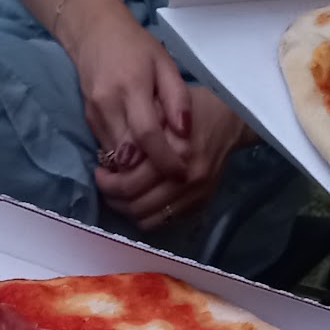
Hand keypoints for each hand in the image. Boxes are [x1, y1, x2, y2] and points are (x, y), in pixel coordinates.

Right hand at [60, 0, 192, 179]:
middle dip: (150, 171)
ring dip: (136, 167)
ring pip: (116, 156)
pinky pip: (108, 149)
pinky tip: (140, 152)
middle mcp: (108, 104)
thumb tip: (186, 132)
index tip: (181, 172)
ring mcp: (95, 114)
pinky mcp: (89, 121)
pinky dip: (125, 156)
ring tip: (158, 166)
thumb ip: (177, 97)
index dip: (164, 158)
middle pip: (129, 153)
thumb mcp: (164, 64)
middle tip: (171, 175)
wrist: (93, 33)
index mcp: (131, 87)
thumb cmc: (136, 47)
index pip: (147, 134)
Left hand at [95, 86, 249, 230]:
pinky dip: (146, 216)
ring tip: (120, 195)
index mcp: (175, 152)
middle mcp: (186, 177)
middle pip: (135, 205)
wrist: (229, 120)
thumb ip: (138, 131)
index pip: (129, 183)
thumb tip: (110, 156)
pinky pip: (164, 222)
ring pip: (147, 218)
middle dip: (113, 198)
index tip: (101, 170)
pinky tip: (139, 200)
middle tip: (106, 184)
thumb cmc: (191, 109)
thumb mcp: (162, 107)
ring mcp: (195, 194)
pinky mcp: (200, 203)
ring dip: (127, 210)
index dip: (107, 182)